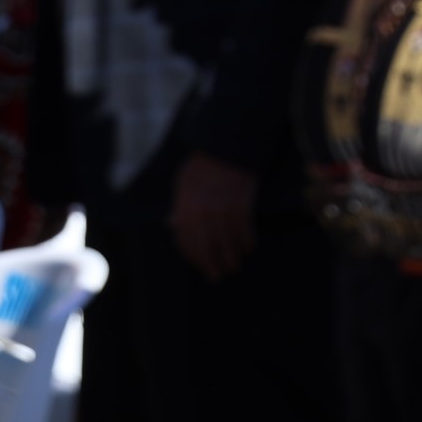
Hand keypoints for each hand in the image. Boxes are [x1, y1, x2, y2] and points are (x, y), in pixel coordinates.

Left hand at [166, 152, 257, 280]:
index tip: (202, 266)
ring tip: (234, 265)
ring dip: (231, 257)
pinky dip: (246, 241)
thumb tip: (172, 225)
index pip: (187, 242)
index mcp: (185, 209)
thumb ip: (179, 206)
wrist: (226, 146)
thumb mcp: (182, 184)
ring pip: (226, 242)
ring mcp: (222, 209)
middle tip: (218, 275)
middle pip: (207, 247)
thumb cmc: (201, 165)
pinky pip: (244, 229)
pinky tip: (248, 247)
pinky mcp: (241, 204)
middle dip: (212, 264)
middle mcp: (201, 213)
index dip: (194, 257)